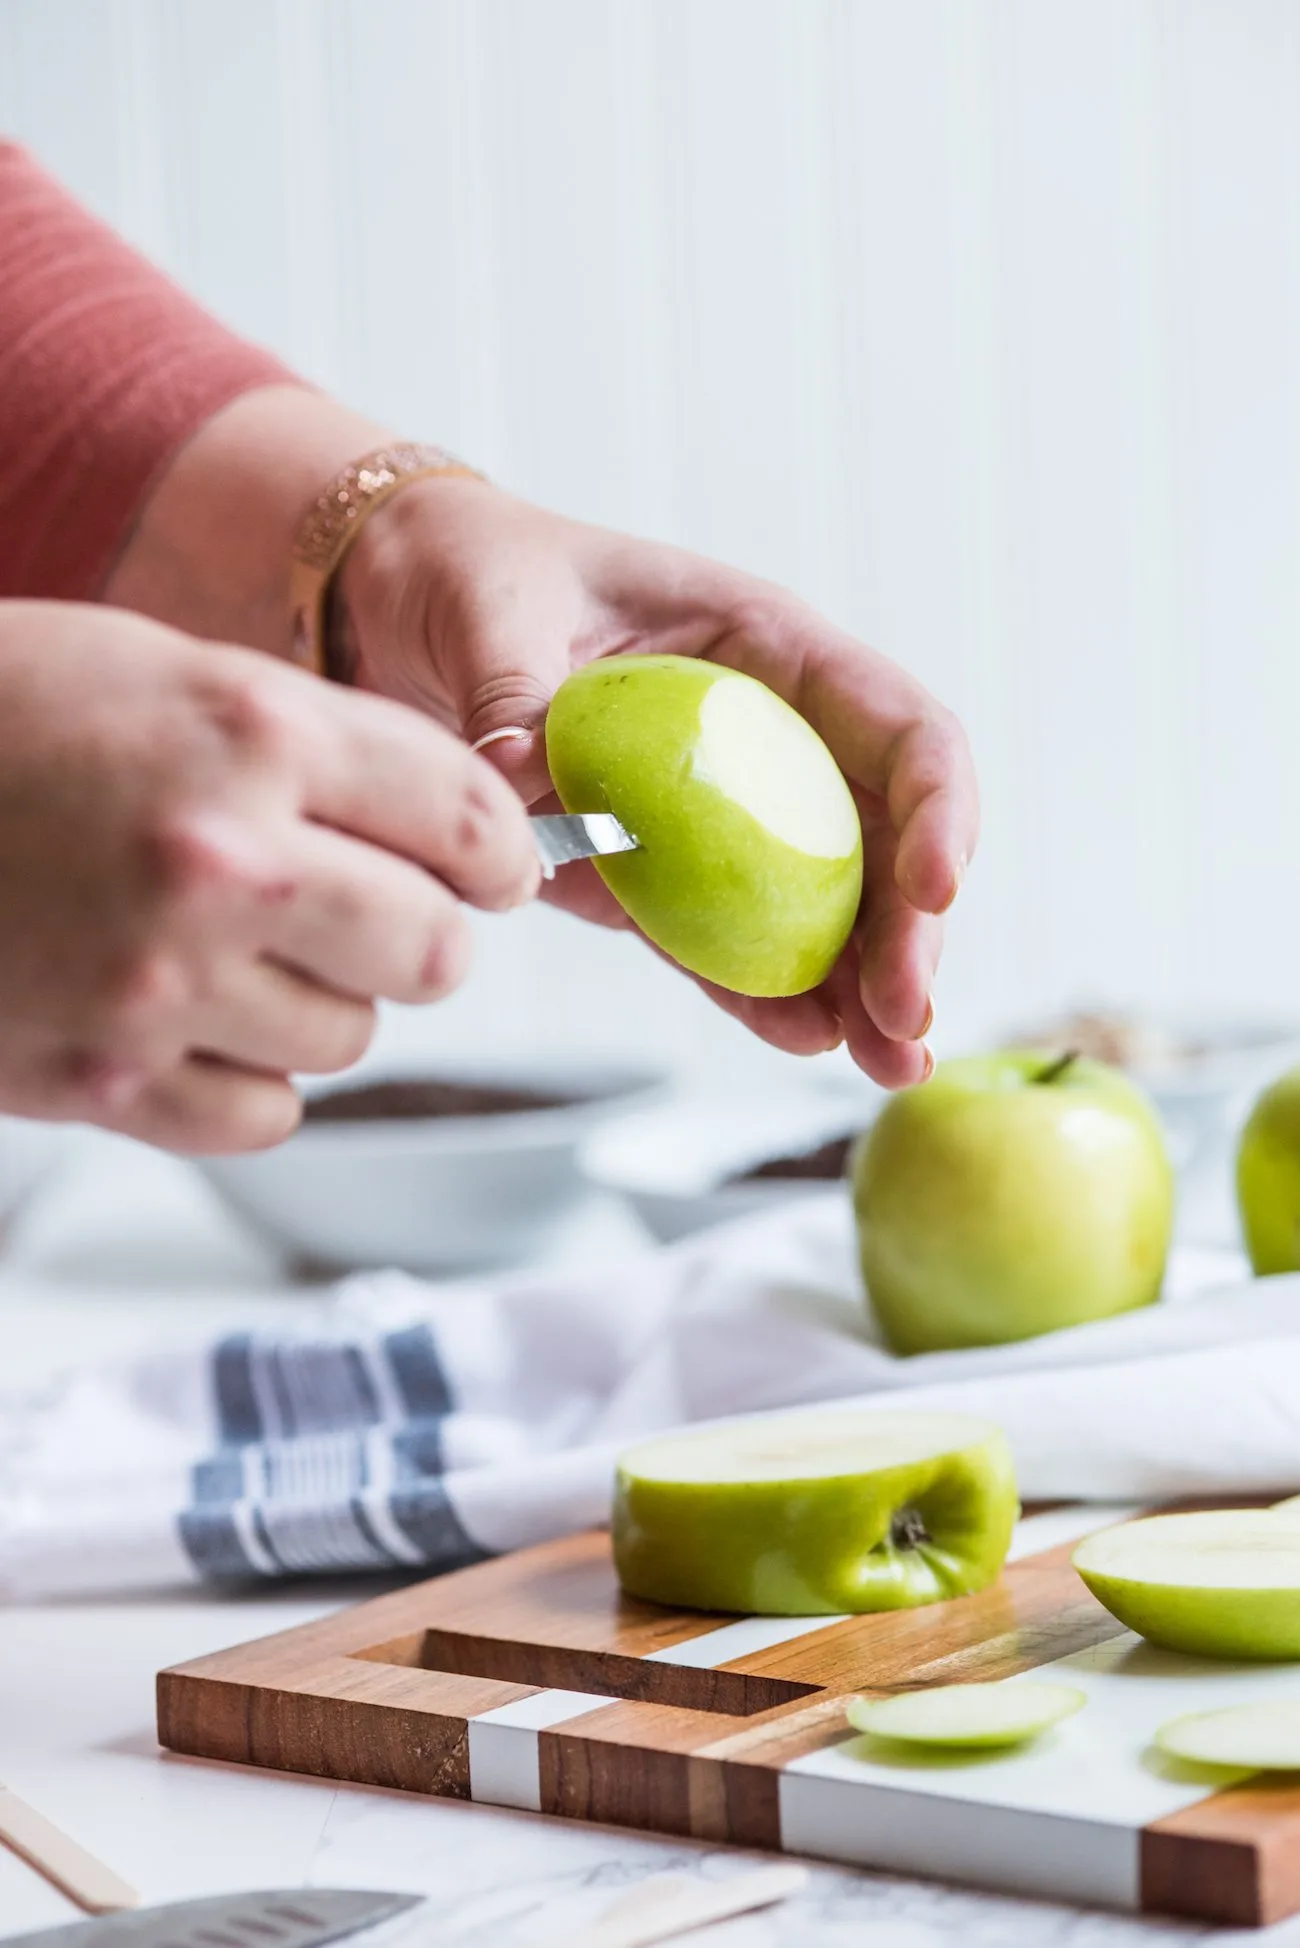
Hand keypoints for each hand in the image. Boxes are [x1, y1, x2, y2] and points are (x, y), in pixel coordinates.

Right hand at [0, 602, 537, 1150]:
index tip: (490, 868)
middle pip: (439, 952)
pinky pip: (268, 1114)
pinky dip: (250, 1077)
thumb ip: (322, 751)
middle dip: (423, 934)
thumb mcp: (168, 672)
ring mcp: (159, 983)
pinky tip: (193, 1016)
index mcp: (250, 733)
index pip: (469, 821)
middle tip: (374, 911)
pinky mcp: (103, 1081)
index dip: (499, 853)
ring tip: (240, 949)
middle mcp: (223, 862)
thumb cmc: (0, 717)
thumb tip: (464, 840)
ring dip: (324, 1001)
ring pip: (354, 1038)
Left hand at [339, 479, 977, 1085]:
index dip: (937, 809)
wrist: (409, 613)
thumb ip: (515, 691)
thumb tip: (511, 769)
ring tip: (889, 1069)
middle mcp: (771, 739)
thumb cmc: (477, 574)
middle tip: (904, 1024)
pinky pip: (729, 944)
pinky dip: (765, 995)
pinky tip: (804, 1042)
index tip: (933, 890)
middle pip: (882, 842)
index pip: (899, 731)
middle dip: (908, 934)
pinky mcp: (663, 877)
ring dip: (861, 990)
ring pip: (827, 910)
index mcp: (769, 650)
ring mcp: (725, 816)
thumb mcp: (496, 611)